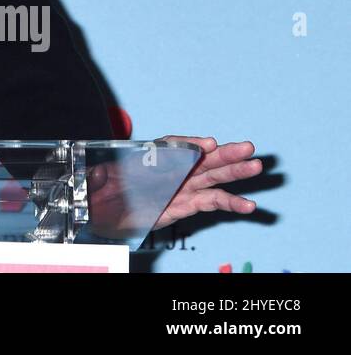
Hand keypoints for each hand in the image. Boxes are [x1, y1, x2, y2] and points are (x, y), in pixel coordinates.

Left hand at [86, 135, 260, 238]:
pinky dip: (230, 203)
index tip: (207, 144)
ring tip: (255, 167)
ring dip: (234, 173)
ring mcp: (180, 187)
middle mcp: (170, 169)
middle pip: (200, 158)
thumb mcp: (105, 175)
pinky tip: (247, 205)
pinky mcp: (184, 206)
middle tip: (247, 147)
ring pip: (211, 178)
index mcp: (152, 155)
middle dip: (224, 153)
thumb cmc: (103, 185)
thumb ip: (114, 172)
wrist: (98, 210)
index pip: (173, 146)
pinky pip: (210, 203)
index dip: (190, 145)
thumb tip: (118, 170)